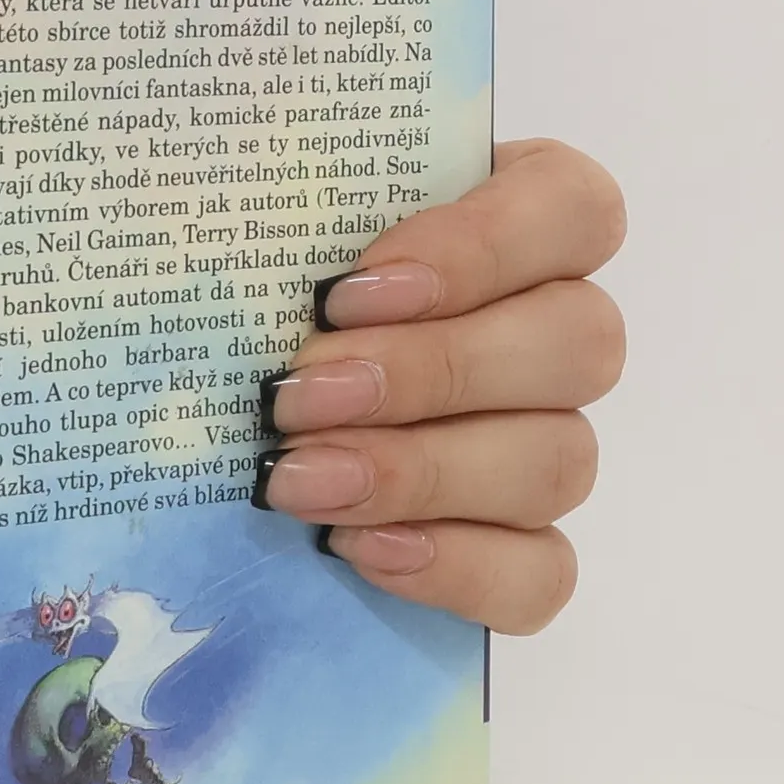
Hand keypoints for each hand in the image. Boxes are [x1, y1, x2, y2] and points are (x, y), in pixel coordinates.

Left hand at [252, 140, 625, 632]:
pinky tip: (356, 547)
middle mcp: (555, 332)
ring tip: (298, 480)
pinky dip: (455, 565)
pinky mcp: (525, 551)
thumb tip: (227, 214)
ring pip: (560, 460)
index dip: (481, 246)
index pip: (573, 210)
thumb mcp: (256, 236)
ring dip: (421, 473)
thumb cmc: (245, 299)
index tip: (346, 290)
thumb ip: (279, 215)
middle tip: (297, 397)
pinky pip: (541, 573)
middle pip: (578, 344)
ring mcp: (550, 446)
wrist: (206, 432)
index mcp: (518, 222)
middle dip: (428, 374)